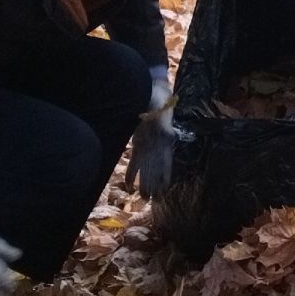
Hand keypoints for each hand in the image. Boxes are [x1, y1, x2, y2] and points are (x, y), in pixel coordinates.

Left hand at [124, 76, 176, 197]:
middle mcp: (158, 146)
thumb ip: (161, 115)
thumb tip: (163, 123)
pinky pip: (136, 163)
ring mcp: (148, 147)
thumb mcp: (160, 105)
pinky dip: (132, 174)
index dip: (165, 176)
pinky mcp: (138, 146)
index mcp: (165, 138)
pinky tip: (129, 185)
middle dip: (153, 184)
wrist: (152, 95)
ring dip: (144, 183)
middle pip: (156, 169)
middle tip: (150, 199)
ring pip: (147, 169)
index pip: (165, 161)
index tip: (164, 189)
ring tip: (143, 197)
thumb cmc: (158, 99)